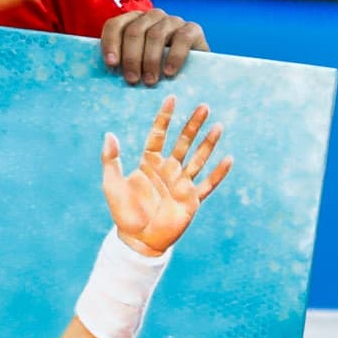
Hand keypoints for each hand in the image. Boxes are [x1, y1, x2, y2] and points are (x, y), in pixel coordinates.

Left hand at [101, 9, 207, 85]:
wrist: (193, 71)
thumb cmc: (158, 70)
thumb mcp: (137, 65)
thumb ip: (122, 64)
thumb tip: (108, 74)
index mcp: (133, 21)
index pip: (115, 25)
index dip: (110, 43)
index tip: (111, 64)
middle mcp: (152, 16)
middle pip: (134, 31)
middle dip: (131, 58)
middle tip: (132, 80)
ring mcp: (173, 21)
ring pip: (156, 35)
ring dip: (150, 60)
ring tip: (150, 81)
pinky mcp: (193, 29)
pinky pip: (182, 39)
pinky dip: (174, 57)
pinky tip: (169, 73)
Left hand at [102, 96, 231, 255]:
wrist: (138, 239)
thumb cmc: (123, 212)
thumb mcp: (112, 184)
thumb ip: (110, 160)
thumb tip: (110, 134)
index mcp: (149, 163)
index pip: (159, 135)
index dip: (165, 118)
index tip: (171, 99)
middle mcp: (168, 170)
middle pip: (183, 142)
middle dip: (192, 125)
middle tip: (203, 107)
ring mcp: (181, 184)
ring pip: (198, 159)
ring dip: (208, 143)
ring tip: (218, 126)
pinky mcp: (191, 200)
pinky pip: (208, 184)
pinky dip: (218, 173)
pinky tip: (228, 159)